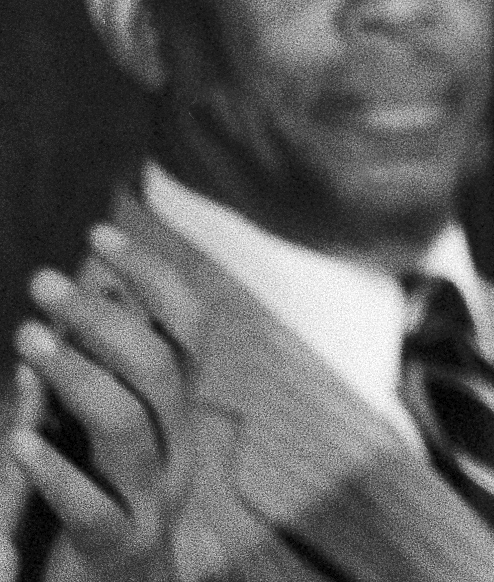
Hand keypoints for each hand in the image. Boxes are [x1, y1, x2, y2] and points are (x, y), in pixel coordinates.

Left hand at [2, 222, 200, 581]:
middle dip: (102, 317)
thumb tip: (92, 292)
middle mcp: (179, 444)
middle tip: (44, 285)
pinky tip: (15, 442)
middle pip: (158, 367)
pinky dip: (54, 471)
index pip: (188, 325)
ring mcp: (154, 496)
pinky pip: (94, 506)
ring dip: (76, 377)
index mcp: (178, 409)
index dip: (152, 274)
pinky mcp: (119, 546)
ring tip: (26, 342)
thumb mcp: (107, 426)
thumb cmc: (102, 496)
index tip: (100, 234)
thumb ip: (100, 369)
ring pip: (129, 425)